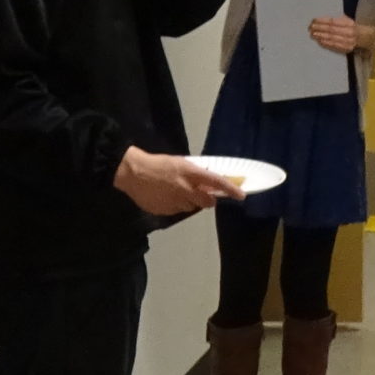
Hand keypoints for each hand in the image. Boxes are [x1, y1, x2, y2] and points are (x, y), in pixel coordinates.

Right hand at [114, 146, 238, 214]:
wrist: (133, 173)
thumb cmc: (158, 164)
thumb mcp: (180, 163)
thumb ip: (195, 173)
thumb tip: (209, 181)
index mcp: (190, 173)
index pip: (217, 182)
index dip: (230, 189)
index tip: (241, 195)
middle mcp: (185, 189)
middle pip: (207, 202)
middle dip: (208, 199)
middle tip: (203, 193)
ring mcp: (175, 202)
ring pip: (192, 207)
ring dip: (191, 202)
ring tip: (178, 192)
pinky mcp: (165, 211)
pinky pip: (177, 211)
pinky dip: (177, 205)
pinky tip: (167, 196)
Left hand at [308, 15, 363, 55]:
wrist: (365, 38)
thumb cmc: (352, 27)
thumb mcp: (347, 20)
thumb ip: (337, 20)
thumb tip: (320, 20)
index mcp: (349, 23)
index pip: (333, 21)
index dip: (322, 21)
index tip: (313, 20)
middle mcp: (349, 32)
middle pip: (331, 30)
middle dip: (319, 28)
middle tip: (310, 28)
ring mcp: (348, 42)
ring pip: (331, 38)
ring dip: (320, 36)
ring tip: (312, 34)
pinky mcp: (346, 49)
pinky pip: (333, 46)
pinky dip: (325, 43)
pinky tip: (319, 41)